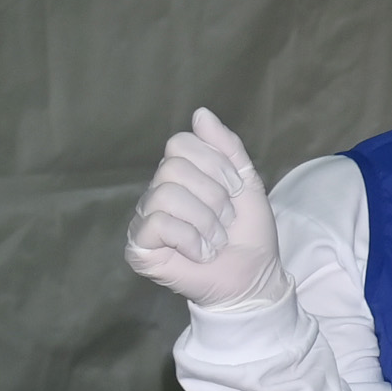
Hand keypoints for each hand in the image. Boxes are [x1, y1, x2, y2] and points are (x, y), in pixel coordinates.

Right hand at [123, 108, 289, 312]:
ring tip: (215, 240)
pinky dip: (190, 239)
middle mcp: (156, 192)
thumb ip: (226, 147)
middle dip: (214, 196)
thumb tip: (200, 113)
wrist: (253, 277)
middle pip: (174, 168)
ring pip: (167, 195)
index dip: (215, 166)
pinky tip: (201, 253)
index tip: (235, 191)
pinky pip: (157, 224)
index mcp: (180, 174)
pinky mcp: (138, 247)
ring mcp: (144, 219)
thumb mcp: (246, 182)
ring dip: (206, 221)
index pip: (181, 143)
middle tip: (225, 220)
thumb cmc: (247, 233)